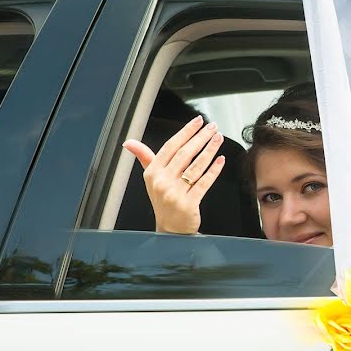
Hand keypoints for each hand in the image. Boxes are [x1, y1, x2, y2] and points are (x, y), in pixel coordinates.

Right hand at [122, 116, 225, 233]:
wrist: (170, 228)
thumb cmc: (163, 200)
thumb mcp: (151, 179)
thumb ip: (145, 158)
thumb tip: (129, 143)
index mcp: (153, 172)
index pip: (170, 146)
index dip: (186, 132)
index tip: (198, 121)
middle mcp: (162, 182)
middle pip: (184, 154)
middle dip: (200, 137)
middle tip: (212, 127)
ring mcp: (175, 193)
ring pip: (195, 166)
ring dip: (209, 150)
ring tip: (218, 138)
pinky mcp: (188, 203)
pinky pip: (203, 183)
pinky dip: (214, 170)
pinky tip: (221, 159)